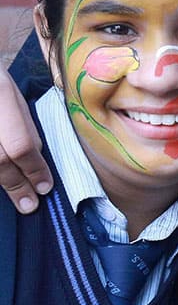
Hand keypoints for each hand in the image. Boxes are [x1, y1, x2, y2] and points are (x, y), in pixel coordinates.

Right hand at [0, 67, 51, 212]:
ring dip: (1, 182)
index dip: (34, 168)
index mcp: (2, 98)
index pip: (20, 144)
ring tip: (17, 198)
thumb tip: (37, 161)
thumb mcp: (15, 99)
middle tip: (30, 205)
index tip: (45, 187)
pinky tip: (2, 181)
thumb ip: (25, 128)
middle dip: (16, 185)